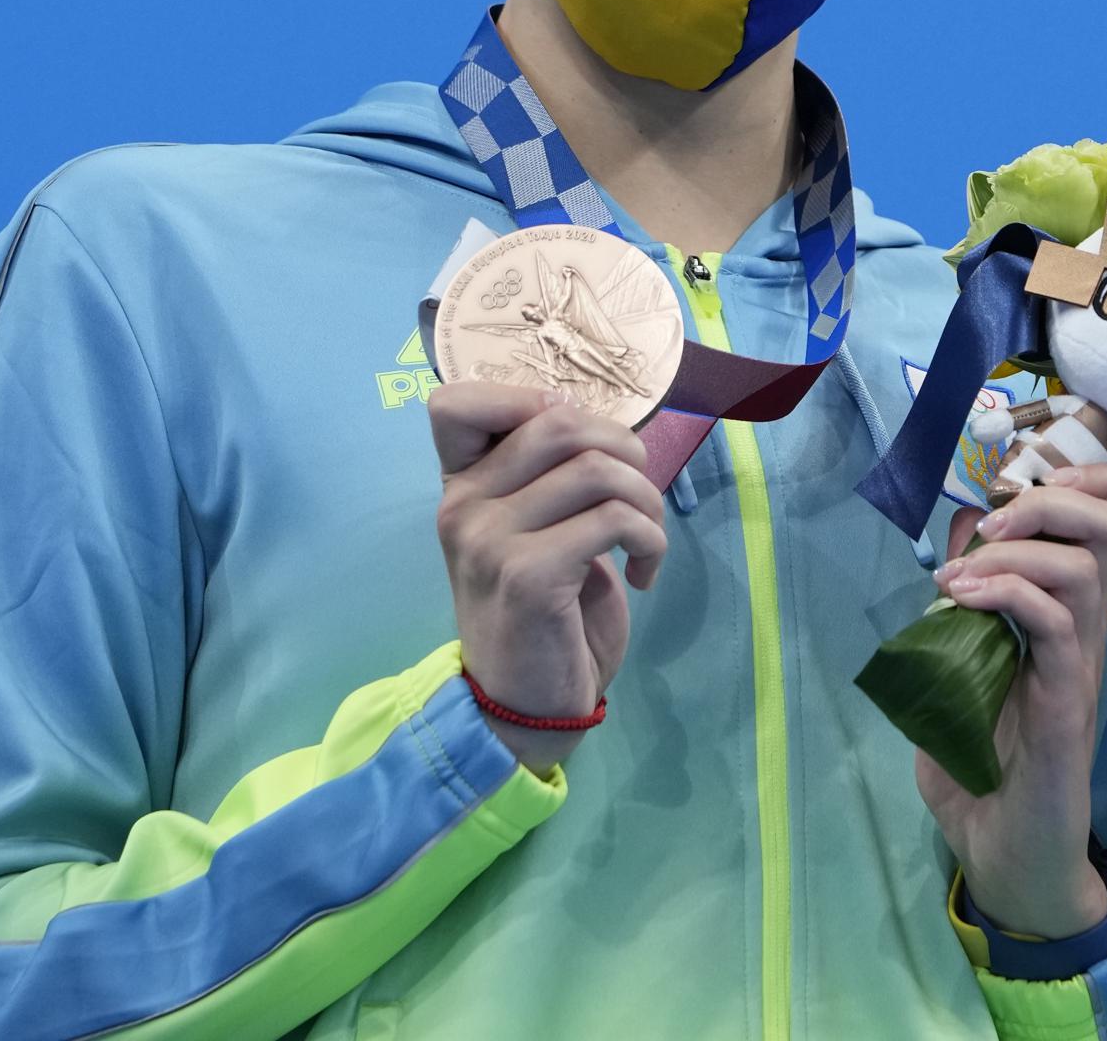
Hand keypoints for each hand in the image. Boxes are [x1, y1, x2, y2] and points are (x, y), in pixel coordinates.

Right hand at [430, 383, 669, 774]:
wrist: (526, 707)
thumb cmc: (545, 615)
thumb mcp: (535, 532)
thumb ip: (545, 475)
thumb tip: (587, 417)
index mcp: (461, 488)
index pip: (455, 402)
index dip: (528, 398)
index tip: (577, 445)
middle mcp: (463, 506)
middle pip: (558, 421)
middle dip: (624, 449)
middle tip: (637, 498)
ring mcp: (489, 540)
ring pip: (596, 469)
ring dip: (646, 500)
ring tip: (645, 540)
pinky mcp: (529, 575)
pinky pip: (614, 519)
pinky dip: (650, 540)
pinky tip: (644, 574)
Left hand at [915, 466, 1106, 939]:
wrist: (1008, 861)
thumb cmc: (985, 773)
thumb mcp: (961, 672)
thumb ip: (963, 609)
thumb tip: (954, 546)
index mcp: (1070, 616)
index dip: (1075, 479)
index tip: (1008, 489)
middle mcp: (1087, 630)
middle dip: (1052, 492)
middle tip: (991, 523)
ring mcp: (1081, 663)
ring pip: (1088, 561)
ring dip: (1019, 542)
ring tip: (962, 571)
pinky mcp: (1065, 703)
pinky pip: (1054, 620)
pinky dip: (1004, 591)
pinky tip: (959, 602)